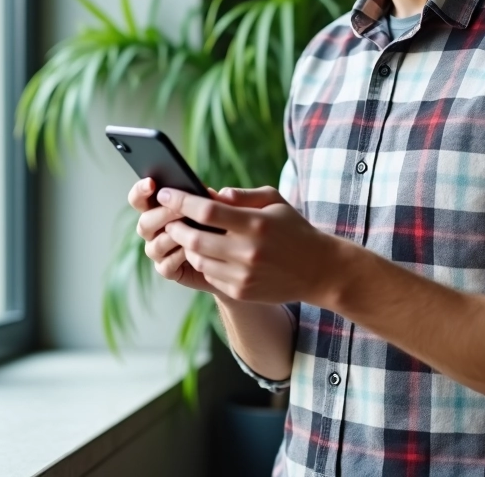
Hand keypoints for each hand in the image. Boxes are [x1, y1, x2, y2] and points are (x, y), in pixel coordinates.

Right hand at [128, 177, 217, 293]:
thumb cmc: (217, 226)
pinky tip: (193, 252)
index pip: (139, 199)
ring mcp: (158, 251)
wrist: (226, 258)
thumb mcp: (216, 208)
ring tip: (192, 231)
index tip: (151, 182)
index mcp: (157, 209)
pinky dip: (179, 257)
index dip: (140, 191)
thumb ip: (210, 199)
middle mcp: (153, 230)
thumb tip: (211, 192)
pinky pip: (166, 265)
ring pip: (155, 245)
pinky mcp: (167, 270)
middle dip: (163, 215)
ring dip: (173, 237)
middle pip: (144, 222)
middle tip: (181, 210)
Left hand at [161, 186, 336, 304]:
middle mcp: (248, 251)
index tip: (166, 193)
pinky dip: (203, 263)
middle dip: (176, 227)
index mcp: (256, 224)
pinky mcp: (241, 291)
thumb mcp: (275, 202)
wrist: (318, 270)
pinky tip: (206, 254)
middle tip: (169, 219)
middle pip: (195, 239)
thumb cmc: (294, 229)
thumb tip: (211, 194)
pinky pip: (210, 275)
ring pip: (198, 260)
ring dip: (187, 246)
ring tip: (187, 235)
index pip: (207, 211)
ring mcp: (243, 275)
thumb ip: (243, 195)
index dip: (181, 201)